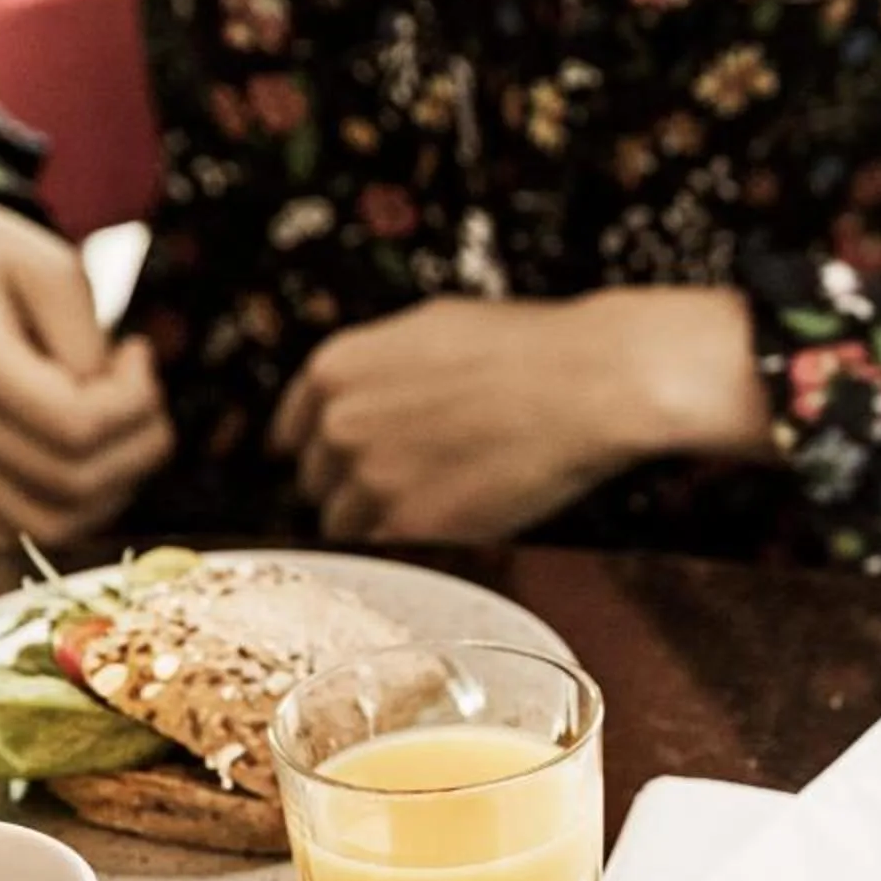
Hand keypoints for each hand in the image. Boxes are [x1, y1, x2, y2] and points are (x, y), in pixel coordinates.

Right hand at [0, 182, 170, 542]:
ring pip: (56, 525)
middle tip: (141, 388)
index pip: (75, 425)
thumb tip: (113, 404)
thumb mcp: (50, 263)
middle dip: (141, 443)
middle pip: (73, 483)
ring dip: (119, 485)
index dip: (136, 401)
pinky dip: (81, 510)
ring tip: (122, 424)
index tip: (137, 353)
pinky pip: (27, 534)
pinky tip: (94, 455)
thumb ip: (87, 339)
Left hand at [274, 289, 763, 541]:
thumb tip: (359, 390)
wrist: (587, 382)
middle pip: (317, 482)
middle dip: (352, 486)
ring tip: (435, 505)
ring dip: (378, 521)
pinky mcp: (411, 526)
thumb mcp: (427, 327)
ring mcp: (371, 479)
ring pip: (344, 525)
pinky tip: (447, 524)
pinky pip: (384, 552)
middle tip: (406, 485)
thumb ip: (376, 363)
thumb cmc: (525, 348)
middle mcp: (339, 423)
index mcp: (335, 367)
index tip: (339, 467)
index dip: (320, 452)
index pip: (292, 431)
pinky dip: (408, 546)